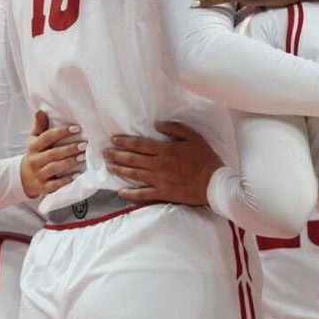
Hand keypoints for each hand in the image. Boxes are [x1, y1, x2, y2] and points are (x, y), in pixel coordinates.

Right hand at [19, 111, 85, 197]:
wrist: (23, 177)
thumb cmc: (35, 154)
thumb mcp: (34, 139)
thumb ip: (39, 126)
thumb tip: (40, 111)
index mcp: (33, 147)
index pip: (47, 137)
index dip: (61, 132)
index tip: (76, 128)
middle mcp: (34, 160)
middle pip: (52, 153)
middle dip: (69, 149)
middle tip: (84, 144)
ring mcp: (38, 174)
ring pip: (54, 168)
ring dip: (69, 162)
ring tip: (82, 157)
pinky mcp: (43, 187)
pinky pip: (55, 185)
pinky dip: (66, 180)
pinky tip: (77, 175)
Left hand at [104, 121, 223, 204]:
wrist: (214, 183)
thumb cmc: (205, 158)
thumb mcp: (194, 137)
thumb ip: (175, 129)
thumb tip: (157, 124)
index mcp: (165, 150)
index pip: (139, 145)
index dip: (124, 141)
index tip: (113, 139)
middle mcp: (158, 165)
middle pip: (132, 159)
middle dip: (116, 154)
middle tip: (104, 152)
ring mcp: (159, 180)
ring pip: (134, 174)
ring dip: (119, 170)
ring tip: (108, 166)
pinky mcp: (162, 193)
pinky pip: (143, 194)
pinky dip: (130, 194)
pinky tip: (120, 192)